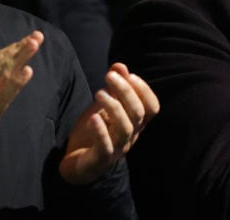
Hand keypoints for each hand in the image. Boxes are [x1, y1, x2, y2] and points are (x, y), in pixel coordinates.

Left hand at [59, 63, 159, 184]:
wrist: (77, 163)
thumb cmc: (94, 132)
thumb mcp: (103, 107)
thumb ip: (113, 88)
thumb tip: (120, 65)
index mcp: (134, 123)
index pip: (152, 108)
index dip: (145, 90)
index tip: (130, 74)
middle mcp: (130, 136)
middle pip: (138, 114)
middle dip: (126, 91)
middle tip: (109, 76)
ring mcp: (117, 148)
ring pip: (125, 128)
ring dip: (113, 107)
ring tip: (98, 92)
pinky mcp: (100, 159)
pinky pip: (106, 147)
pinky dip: (101, 131)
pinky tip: (94, 117)